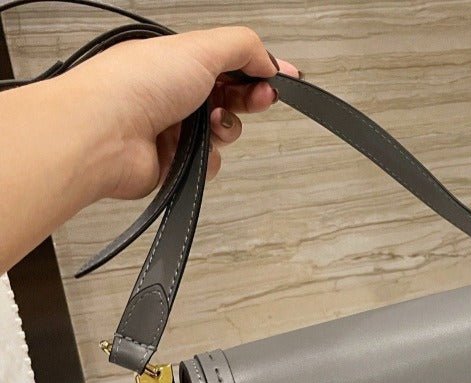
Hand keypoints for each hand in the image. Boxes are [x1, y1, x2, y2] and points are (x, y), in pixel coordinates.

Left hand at [58, 27, 299, 199]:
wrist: (105, 135)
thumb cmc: (135, 85)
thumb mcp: (200, 48)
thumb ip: (243, 48)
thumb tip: (270, 60)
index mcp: (177, 60)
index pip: (228, 62)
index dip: (258, 70)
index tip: (283, 78)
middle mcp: (174, 93)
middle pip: (230, 98)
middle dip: (249, 99)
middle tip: (260, 99)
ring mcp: (174, 130)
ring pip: (223, 133)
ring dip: (226, 129)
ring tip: (210, 124)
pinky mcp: (174, 163)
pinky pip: (209, 164)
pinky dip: (207, 159)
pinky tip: (192, 151)